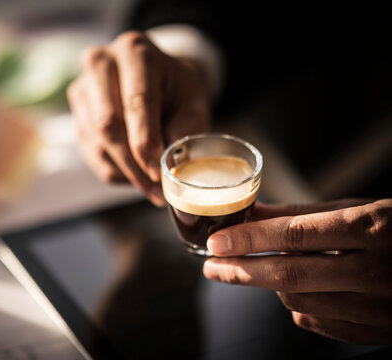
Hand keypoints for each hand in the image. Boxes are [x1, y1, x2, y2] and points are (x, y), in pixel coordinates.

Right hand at [67, 31, 212, 204]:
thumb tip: (169, 170)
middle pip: (108, 125)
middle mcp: (100, 63)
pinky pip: (91, 153)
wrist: (158, 80)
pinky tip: (136, 176)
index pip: (137, 103)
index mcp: (135, 51)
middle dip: (133, 165)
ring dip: (126, 173)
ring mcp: (82, 88)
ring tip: (152, 188)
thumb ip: (183, 133)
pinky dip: (115, 171)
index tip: (159, 174)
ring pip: (98, 144)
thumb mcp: (193, 105)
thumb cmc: (178, 92)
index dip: (146, 144)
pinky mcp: (76, 113)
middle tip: (155, 191)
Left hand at [203, 198, 391, 343]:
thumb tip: (250, 213)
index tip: (216, 242)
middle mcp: (376, 271)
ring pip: (296, 300)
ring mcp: (378, 308)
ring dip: (269, 284)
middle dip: (241, 271)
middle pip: (289, 274)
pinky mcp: (375, 331)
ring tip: (263, 269)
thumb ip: (300, 214)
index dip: (249, 239)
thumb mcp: (355, 209)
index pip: (294, 235)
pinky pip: (314, 321)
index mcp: (373, 229)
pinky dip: (294, 303)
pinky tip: (295, 288)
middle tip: (212, 267)